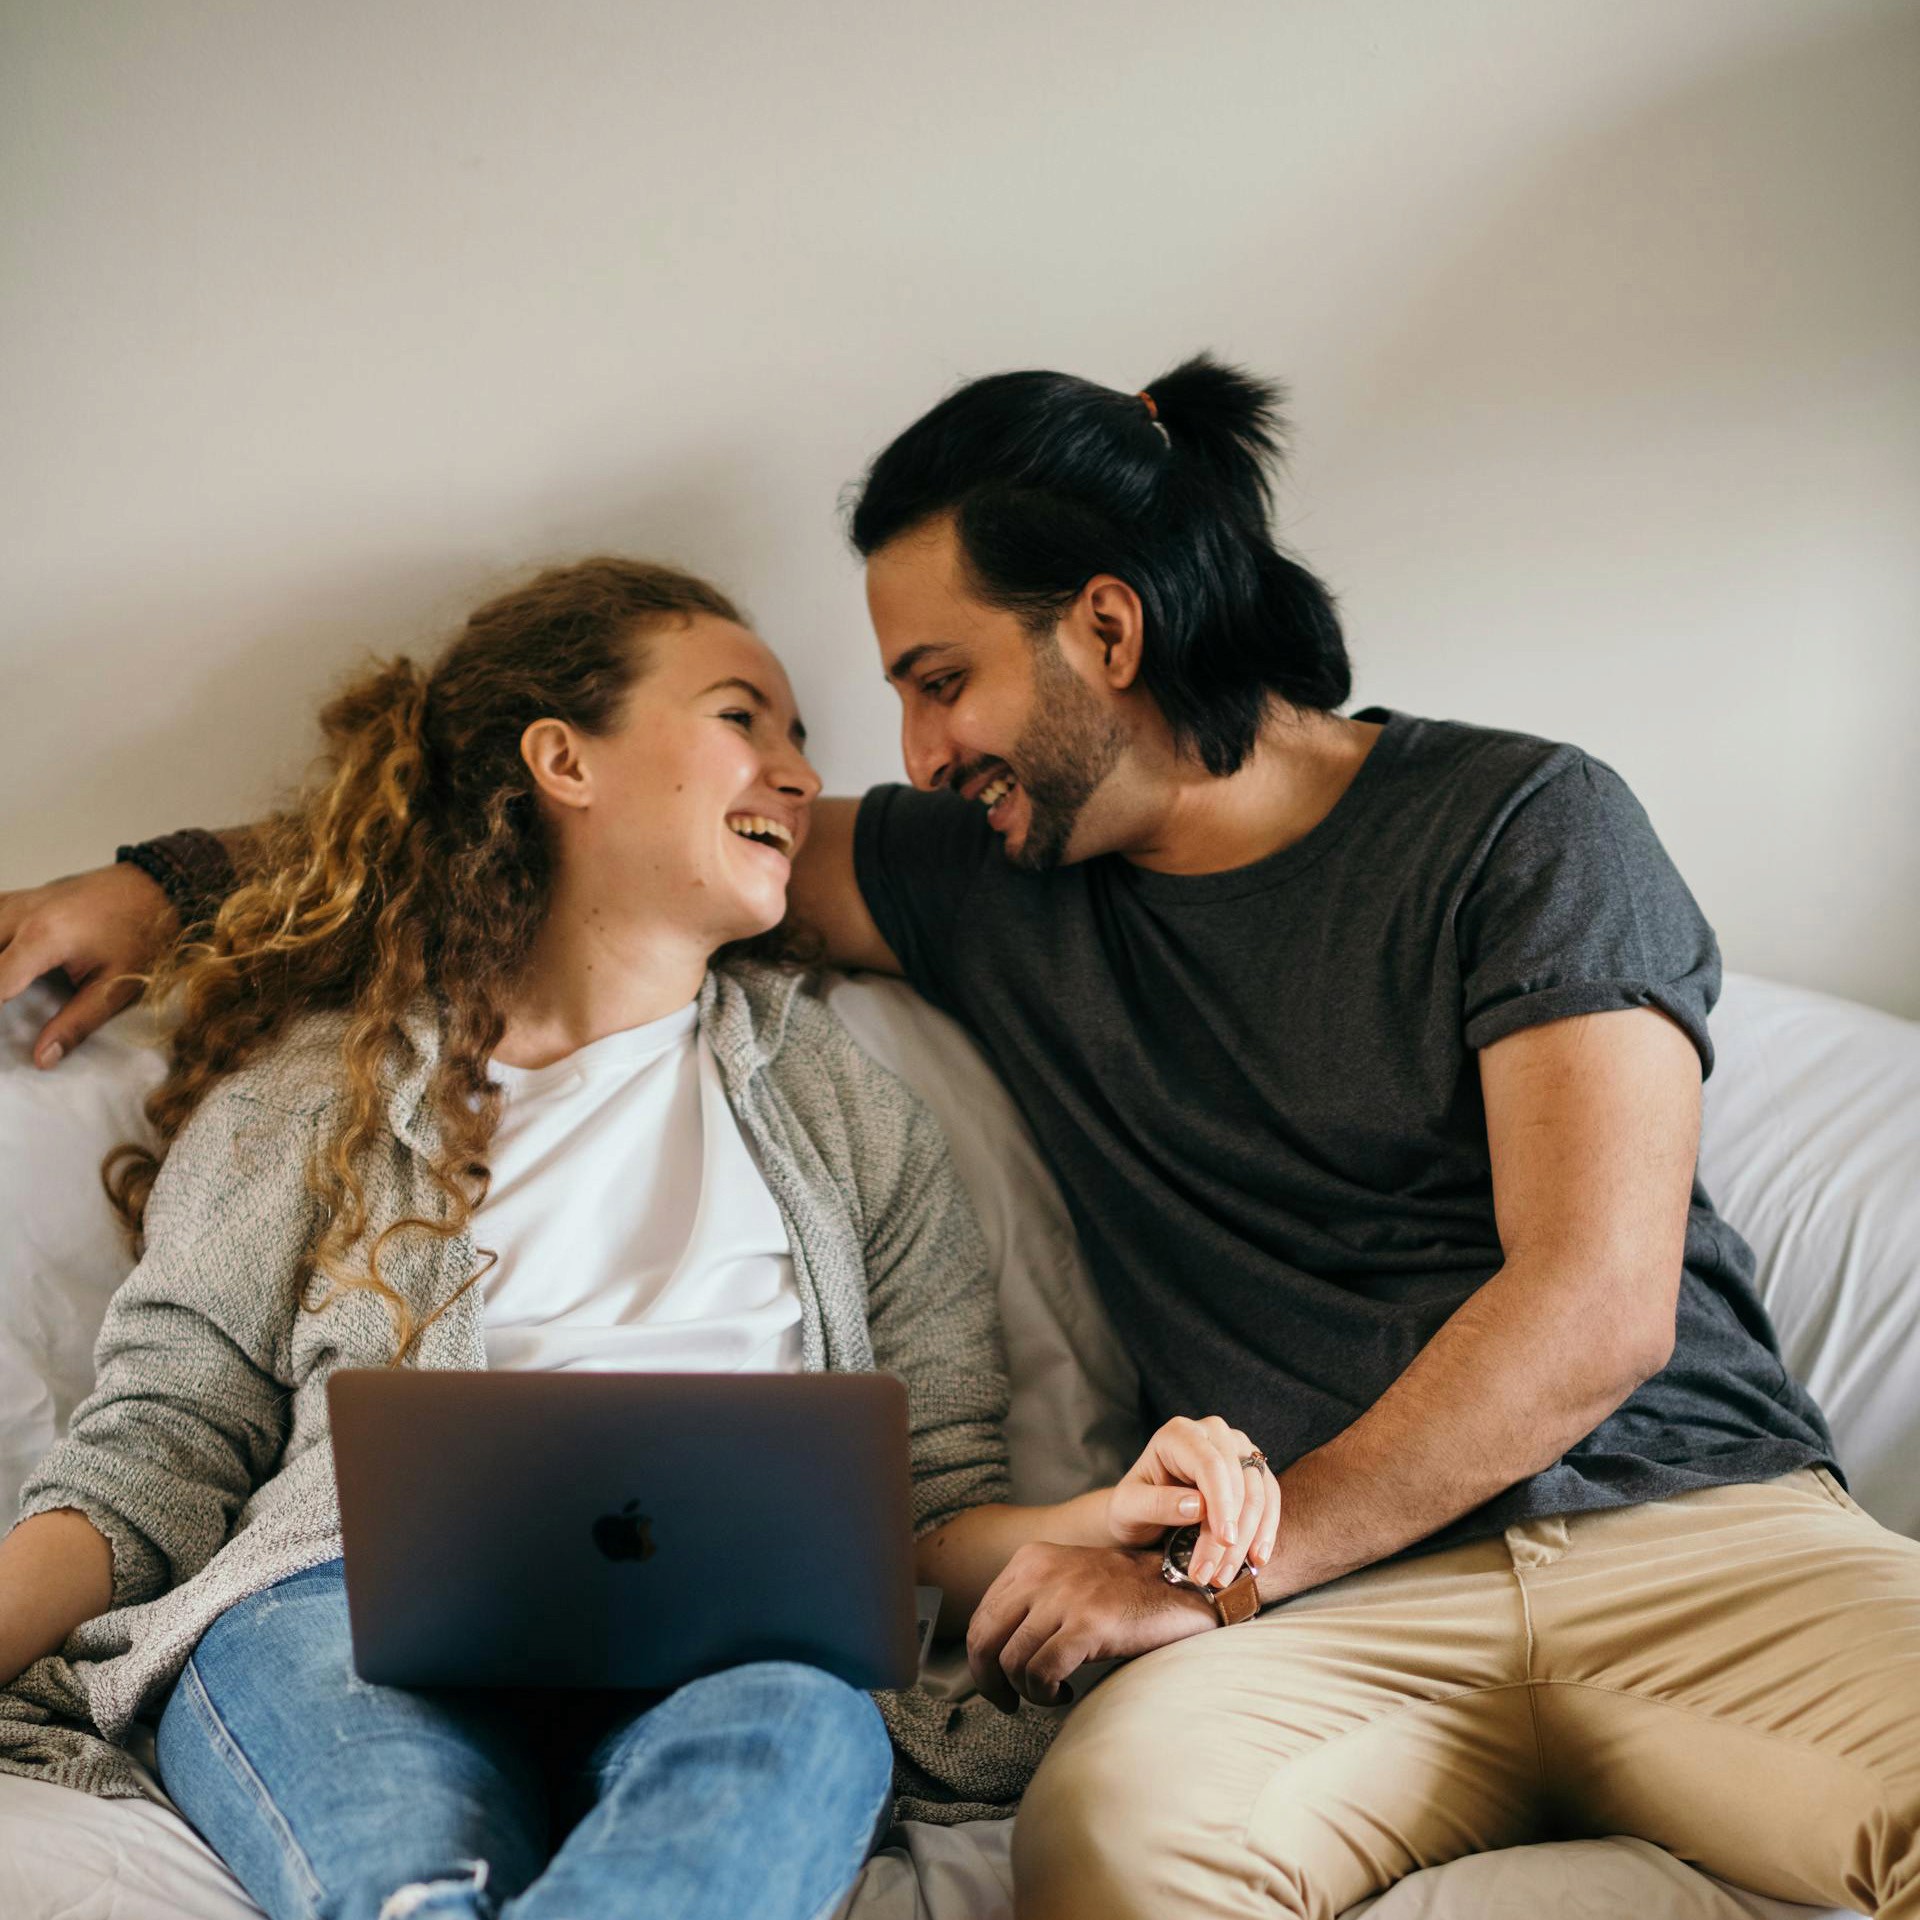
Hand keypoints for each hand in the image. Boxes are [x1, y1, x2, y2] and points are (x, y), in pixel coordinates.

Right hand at [0, 864, 175, 1067]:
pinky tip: (3, 961)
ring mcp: (18, 901)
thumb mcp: (118, 987)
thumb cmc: (144, 934)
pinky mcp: (20, 897)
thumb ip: (77, 1023)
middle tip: (8, 1009)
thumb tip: (42, 1059)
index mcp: (43, 939)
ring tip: (6, 991)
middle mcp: (21, 915)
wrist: (158, 886)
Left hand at [967, 1541, 1216, 1709]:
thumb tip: (990, 1652)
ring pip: (1011, 1662)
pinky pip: (1042, 1673)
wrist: (1180, 1590)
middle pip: (985, 1639)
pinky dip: (1045, 1694)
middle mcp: (1041, 1572)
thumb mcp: (1066, 1583)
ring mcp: (1065, 1597)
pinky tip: (1064, 1695)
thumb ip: (1029, 1603)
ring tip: (1049, 1694)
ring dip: (1026, 1692)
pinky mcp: (1088, 1624)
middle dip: (989, 1682)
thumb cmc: (1122, 1596)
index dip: (980, 1660)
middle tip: (1008, 1702)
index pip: (982, 1617)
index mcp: (1031, 1559)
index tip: (996, 1683)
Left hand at [1107, 1413, 1281, 1590]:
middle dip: (1231, 1534)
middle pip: (1237, 1481)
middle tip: (1213, 1575)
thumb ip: (1157, 1503)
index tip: (1225, 1541)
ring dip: (1248, 1539)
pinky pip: (1270, 1498)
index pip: (1210, 1465)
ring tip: (1224, 1576)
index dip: (1222, 1503)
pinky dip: (1266, 1531)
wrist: (1141, 1512)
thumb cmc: (1133, 1505)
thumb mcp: (1129, 1507)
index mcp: (1178, 1433)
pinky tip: (1257, 1559)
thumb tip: (1198, 1506)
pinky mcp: (1252, 1469)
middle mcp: (1212, 1433)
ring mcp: (1237, 1448)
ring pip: (1258, 1493)